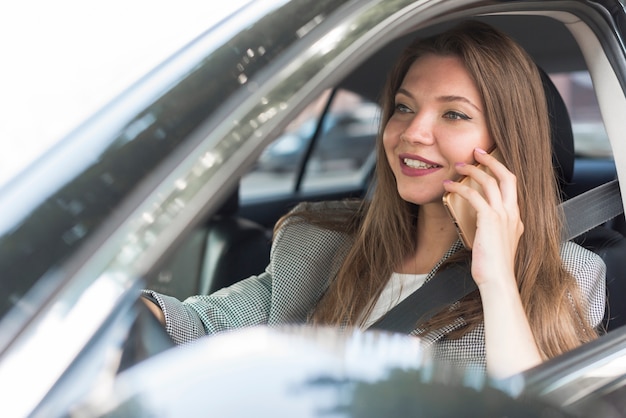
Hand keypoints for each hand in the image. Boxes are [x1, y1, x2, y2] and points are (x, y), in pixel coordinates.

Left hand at [442, 147, 523, 288]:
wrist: (498, 280)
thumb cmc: (493, 267)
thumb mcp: (496, 243)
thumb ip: (491, 229)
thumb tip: (477, 221)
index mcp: (517, 218)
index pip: (512, 187)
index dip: (499, 171)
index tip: (486, 162)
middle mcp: (513, 213)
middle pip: (507, 176)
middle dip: (492, 160)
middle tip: (477, 151)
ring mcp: (504, 215)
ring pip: (489, 182)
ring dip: (472, 171)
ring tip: (458, 166)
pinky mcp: (490, 220)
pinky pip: (474, 196)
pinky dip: (460, 188)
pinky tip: (448, 187)